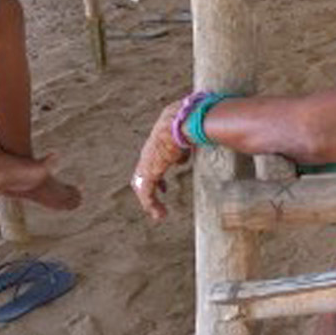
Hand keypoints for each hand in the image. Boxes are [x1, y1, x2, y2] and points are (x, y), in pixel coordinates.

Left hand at [132, 99, 189, 220]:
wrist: (186, 120)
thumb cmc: (193, 121)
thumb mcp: (192, 133)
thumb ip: (191, 143)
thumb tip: (193, 151)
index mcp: (159, 140)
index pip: (153, 158)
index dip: (158, 172)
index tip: (164, 185)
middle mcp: (150, 151)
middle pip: (142, 173)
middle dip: (150, 187)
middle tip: (158, 200)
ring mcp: (148, 161)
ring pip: (142, 186)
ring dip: (150, 201)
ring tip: (160, 213)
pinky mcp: (150, 171)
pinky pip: (146, 193)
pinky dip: (151, 205)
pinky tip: (161, 214)